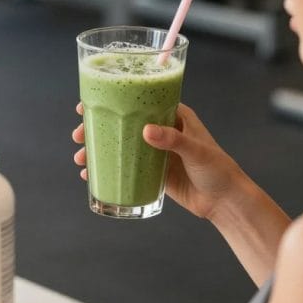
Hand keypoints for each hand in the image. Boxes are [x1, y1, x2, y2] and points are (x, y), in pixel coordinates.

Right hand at [72, 102, 237, 218]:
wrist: (225, 202)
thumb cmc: (218, 170)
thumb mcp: (196, 151)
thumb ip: (173, 140)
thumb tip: (146, 131)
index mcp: (173, 116)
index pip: (138, 100)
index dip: (112, 100)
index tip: (88, 104)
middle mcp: (161, 130)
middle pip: (123, 123)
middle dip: (97, 128)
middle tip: (78, 135)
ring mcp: (155, 152)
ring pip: (120, 146)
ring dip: (98, 150)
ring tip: (80, 160)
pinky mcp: (152, 173)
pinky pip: (125, 167)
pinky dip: (108, 169)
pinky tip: (91, 175)